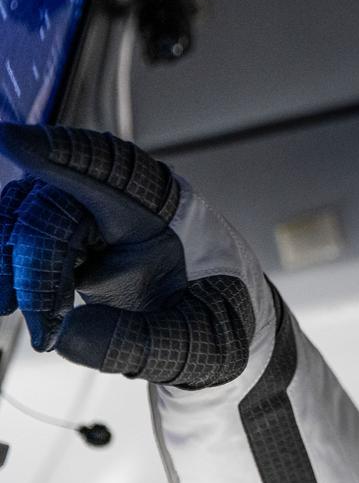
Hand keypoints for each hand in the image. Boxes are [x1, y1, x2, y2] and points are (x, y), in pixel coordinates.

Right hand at [0, 124, 263, 388]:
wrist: (215, 324)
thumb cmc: (213, 319)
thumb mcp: (190, 341)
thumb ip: (134, 341)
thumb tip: (65, 336)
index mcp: (164, 208)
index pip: (112, 169)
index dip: (63, 154)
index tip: (13, 141)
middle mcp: (122, 200)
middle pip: (52, 209)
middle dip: (36, 269)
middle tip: (46, 333)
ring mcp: (90, 214)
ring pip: (25, 217)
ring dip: (12, 267)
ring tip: (35, 326)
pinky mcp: (68, 234)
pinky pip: (21, 235)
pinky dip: (10, 268)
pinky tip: (13, 305)